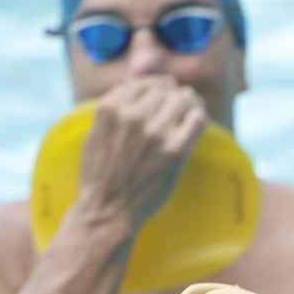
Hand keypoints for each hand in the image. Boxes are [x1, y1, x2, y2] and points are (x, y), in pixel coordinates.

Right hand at [76, 76, 207, 230]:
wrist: (108, 210)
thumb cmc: (100, 176)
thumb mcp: (94, 135)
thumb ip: (110, 108)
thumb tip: (129, 83)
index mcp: (110, 108)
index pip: (142, 83)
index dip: (157, 86)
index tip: (165, 92)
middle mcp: (132, 115)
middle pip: (164, 90)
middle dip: (174, 94)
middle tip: (183, 101)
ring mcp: (155, 132)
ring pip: (182, 100)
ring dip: (190, 102)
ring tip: (193, 108)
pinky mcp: (174, 151)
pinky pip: (196, 120)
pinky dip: (199, 117)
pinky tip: (198, 121)